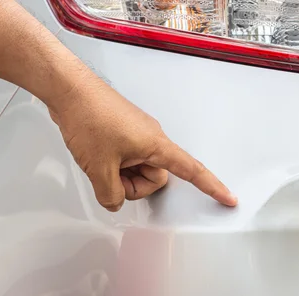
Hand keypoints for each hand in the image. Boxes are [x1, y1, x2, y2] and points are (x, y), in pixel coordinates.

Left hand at [47, 70, 237, 211]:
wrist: (69, 91)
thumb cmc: (89, 119)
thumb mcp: (98, 168)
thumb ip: (110, 195)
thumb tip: (114, 202)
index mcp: (155, 145)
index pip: (191, 170)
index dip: (212, 187)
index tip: (229, 199)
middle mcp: (151, 139)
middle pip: (154, 178)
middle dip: (133, 186)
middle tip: (109, 177)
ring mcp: (137, 135)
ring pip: (138, 170)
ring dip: (120, 176)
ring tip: (99, 163)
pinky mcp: (123, 133)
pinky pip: (126, 159)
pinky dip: (114, 166)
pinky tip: (96, 156)